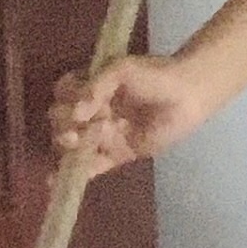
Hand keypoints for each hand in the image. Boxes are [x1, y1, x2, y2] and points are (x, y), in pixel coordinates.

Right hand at [50, 54, 211, 175]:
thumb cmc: (155, 75)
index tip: (79, 105)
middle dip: (64, 126)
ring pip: (74, 145)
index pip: (63, 95)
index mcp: (90, 87)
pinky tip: (59, 178)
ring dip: (71, 146)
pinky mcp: (117, 155)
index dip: (65, 101)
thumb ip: (96, 87)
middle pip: (61, 122)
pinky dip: (78, 172)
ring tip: (88, 139)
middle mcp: (92, 112)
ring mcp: (104, 135)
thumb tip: (77, 113)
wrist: (187, 94)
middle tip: (79, 128)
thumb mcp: (121, 69)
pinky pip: (94, 166)